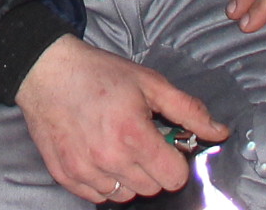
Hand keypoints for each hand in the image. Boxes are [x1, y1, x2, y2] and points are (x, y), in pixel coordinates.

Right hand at [12, 36, 224, 202]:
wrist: (45, 70)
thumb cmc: (98, 73)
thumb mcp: (149, 82)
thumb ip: (188, 109)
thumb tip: (219, 131)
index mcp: (133, 135)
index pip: (174, 177)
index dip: (174, 160)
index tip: (163, 143)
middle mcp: (109, 158)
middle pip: (152, 188)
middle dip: (152, 167)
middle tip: (138, 139)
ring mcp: (85, 170)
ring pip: (126, 195)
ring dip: (128, 177)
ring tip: (116, 146)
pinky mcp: (66, 175)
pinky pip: (98, 196)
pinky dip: (103, 181)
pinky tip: (98, 154)